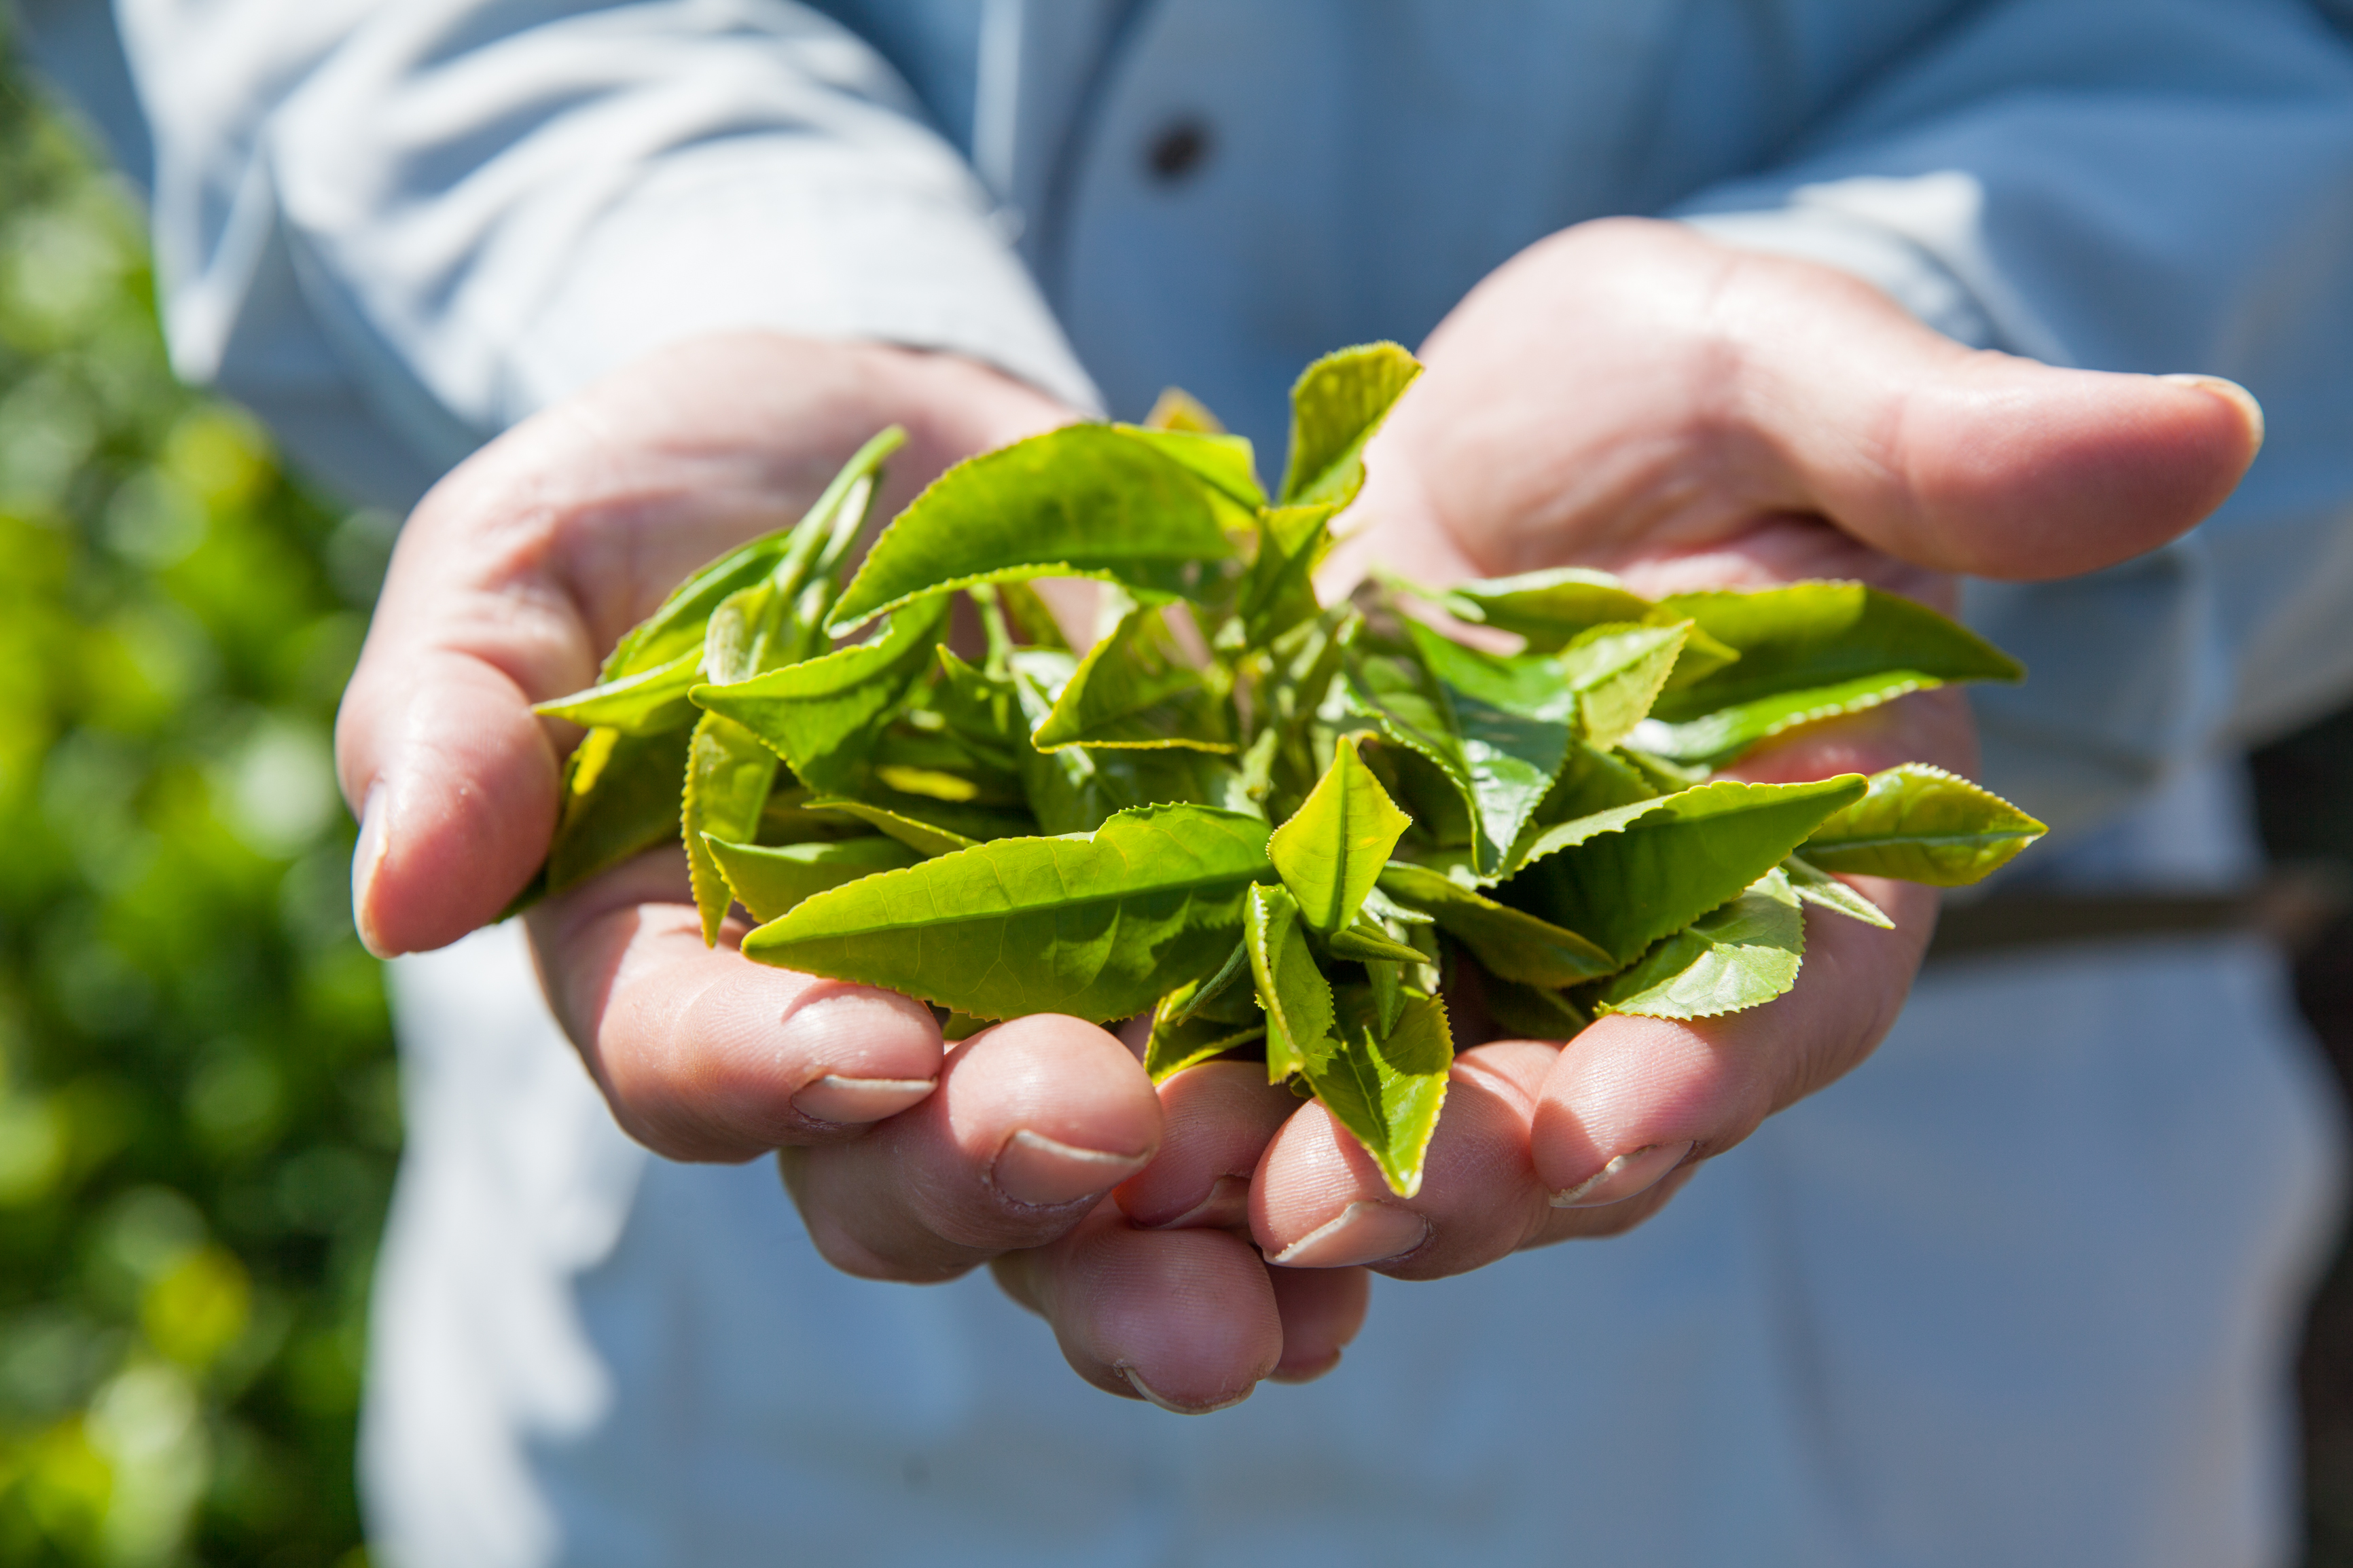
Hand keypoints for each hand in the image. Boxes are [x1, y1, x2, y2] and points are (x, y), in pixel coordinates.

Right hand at [337, 332, 1362, 1411]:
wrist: (907, 450)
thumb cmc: (687, 490)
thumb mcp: (545, 544)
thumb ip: (465, 701)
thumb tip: (398, 891)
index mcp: (676, 966)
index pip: (696, 1059)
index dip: (770, 1068)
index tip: (865, 1046)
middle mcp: (858, 1047)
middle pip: (908, 1178)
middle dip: (1004, 1176)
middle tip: (1102, 1129)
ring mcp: (1034, 1029)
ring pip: (1091, 1204)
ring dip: (1182, 1249)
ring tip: (1284, 1270)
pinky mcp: (1193, 978)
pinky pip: (1252, 1117)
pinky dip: (1317, 1182)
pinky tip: (1398, 1215)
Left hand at [1223, 217, 2265, 1273]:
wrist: (1488, 423)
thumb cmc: (1678, 394)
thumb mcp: (1785, 379)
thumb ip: (1942, 441)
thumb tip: (2196, 433)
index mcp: (1794, 869)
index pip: (1782, 1002)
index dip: (1715, 1066)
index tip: (1625, 1114)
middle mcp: (1628, 968)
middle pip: (1569, 1115)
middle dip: (1472, 1171)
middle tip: (1350, 1203)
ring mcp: (1454, 975)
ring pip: (1394, 1118)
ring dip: (1298, 1170)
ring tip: (1187, 1191)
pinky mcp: (1303, 946)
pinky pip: (1246, 1050)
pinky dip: (1183, 1092)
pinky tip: (1086, 1118)